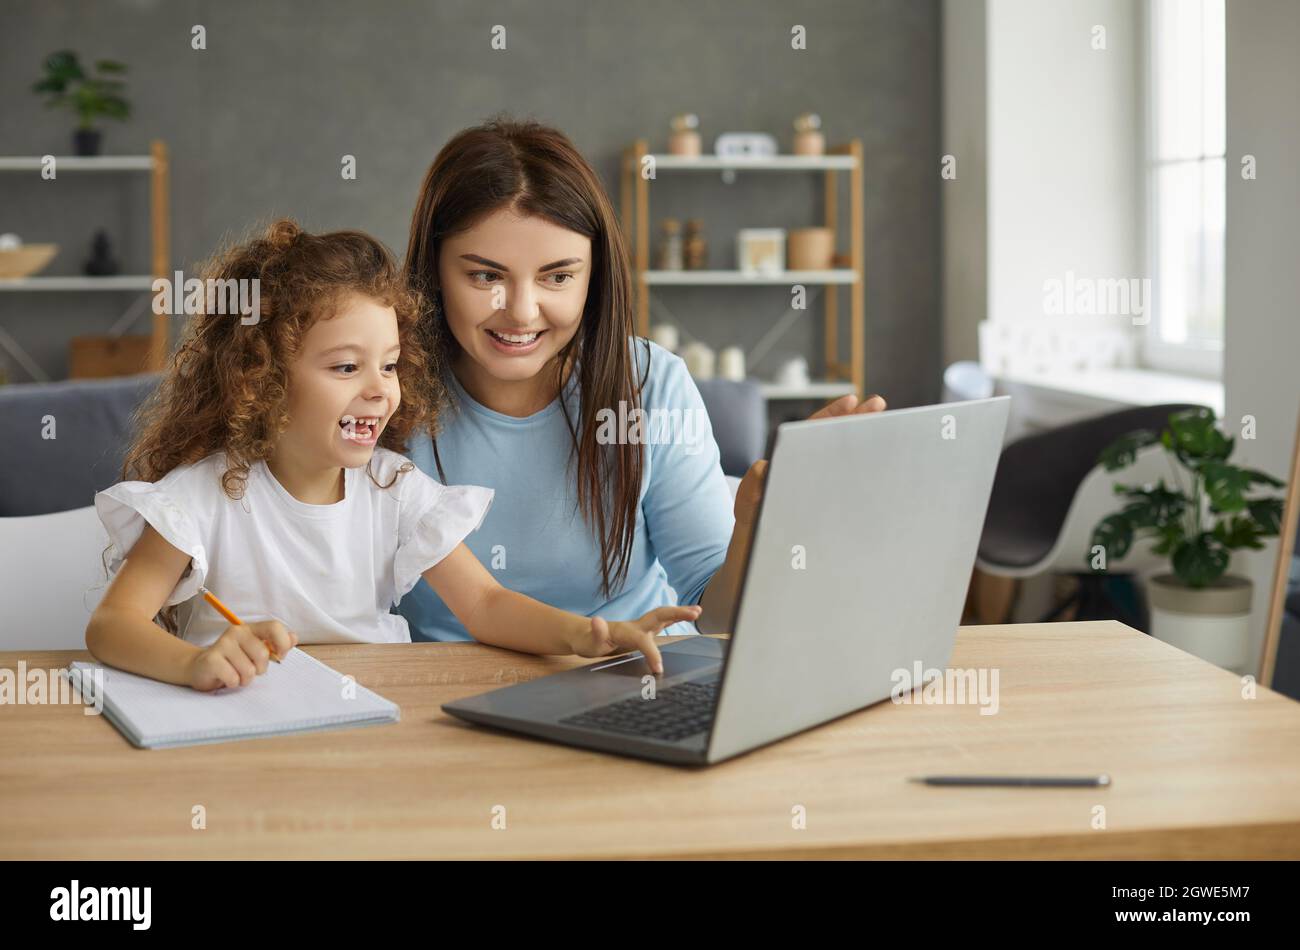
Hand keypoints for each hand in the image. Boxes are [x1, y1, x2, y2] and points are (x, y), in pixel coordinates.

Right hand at [186, 620, 297, 691]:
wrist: (200, 668)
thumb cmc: (233, 661)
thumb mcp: (255, 650)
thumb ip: (276, 644)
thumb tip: (294, 638)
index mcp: (251, 629)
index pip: (274, 627)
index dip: (282, 642)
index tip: (280, 656)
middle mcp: (237, 633)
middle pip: (262, 654)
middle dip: (260, 669)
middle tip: (249, 669)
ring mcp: (223, 644)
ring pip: (248, 670)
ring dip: (245, 679)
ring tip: (236, 674)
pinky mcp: (211, 659)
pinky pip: (233, 678)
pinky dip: (233, 683)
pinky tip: (225, 678)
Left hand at [571, 605, 702, 673]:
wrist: (584, 635)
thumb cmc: (588, 641)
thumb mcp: (588, 641)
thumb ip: (595, 633)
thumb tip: (597, 621)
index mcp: (626, 631)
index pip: (644, 641)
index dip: (653, 654)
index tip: (658, 670)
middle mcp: (636, 626)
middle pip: (659, 615)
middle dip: (677, 613)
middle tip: (696, 612)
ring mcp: (640, 627)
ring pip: (663, 617)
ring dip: (680, 613)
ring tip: (698, 611)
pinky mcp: (642, 631)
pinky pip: (662, 623)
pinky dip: (674, 619)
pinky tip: (687, 617)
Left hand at [733, 392, 886, 525]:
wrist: (760, 551)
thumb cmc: (754, 522)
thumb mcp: (750, 501)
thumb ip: (755, 484)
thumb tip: (764, 467)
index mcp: (789, 461)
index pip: (812, 430)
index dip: (832, 415)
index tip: (852, 401)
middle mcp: (806, 468)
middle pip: (833, 437)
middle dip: (856, 419)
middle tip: (879, 404)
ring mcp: (819, 484)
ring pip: (843, 457)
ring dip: (865, 442)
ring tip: (889, 427)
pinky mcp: (829, 504)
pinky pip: (850, 484)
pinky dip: (866, 474)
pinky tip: (885, 470)